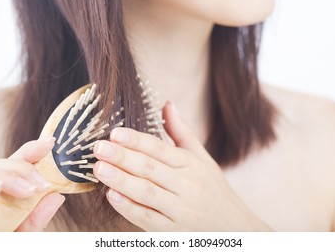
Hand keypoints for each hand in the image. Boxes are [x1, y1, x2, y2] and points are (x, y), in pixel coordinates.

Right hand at [0, 138, 64, 230]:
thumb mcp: (20, 235)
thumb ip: (36, 219)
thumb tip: (56, 197)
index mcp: (2, 191)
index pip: (17, 164)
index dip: (33, 150)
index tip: (50, 143)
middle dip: (23, 170)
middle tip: (41, 186)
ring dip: (5, 178)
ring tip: (25, 191)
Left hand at [93, 103, 269, 230]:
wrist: (235, 226)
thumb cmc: (213, 188)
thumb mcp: (202, 158)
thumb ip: (182, 132)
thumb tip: (167, 103)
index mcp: (191, 164)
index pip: (160, 149)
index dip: (137, 140)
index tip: (115, 133)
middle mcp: (187, 185)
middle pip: (151, 169)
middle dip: (123, 157)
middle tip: (99, 148)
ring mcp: (181, 210)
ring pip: (147, 193)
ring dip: (122, 180)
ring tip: (99, 168)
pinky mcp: (174, 231)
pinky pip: (149, 219)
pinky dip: (130, 208)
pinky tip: (112, 196)